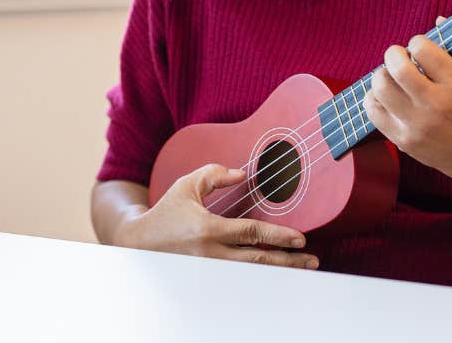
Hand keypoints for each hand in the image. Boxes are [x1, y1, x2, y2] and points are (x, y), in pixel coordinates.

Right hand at [112, 164, 317, 269]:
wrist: (141, 243)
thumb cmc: (167, 211)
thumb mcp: (187, 186)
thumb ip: (215, 175)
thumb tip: (242, 174)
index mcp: (208, 230)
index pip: (251, 233)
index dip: (278, 236)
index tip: (300, 238)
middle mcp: (212, 254)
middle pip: (258, 260)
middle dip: (288, 261)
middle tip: (311, 260)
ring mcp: (211, 269)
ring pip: (252, 273)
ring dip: (279, 271)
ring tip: (302, 269)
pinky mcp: (209, 277)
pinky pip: (241, 277)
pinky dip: (261, 276)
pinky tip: (278, 272)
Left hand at [362, 17, 451, 184]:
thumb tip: (438, 18)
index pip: (421, 48)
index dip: (417, 42)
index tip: (419, 48)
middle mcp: (437, 105)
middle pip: (396, 68)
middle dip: (392, 54)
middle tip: (397, 57)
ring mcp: (418, 125)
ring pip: (381, 88)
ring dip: (381, 75)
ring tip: (390, 76)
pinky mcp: (403, 140)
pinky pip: (373, 111)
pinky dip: (373, 98)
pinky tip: (386, 96)